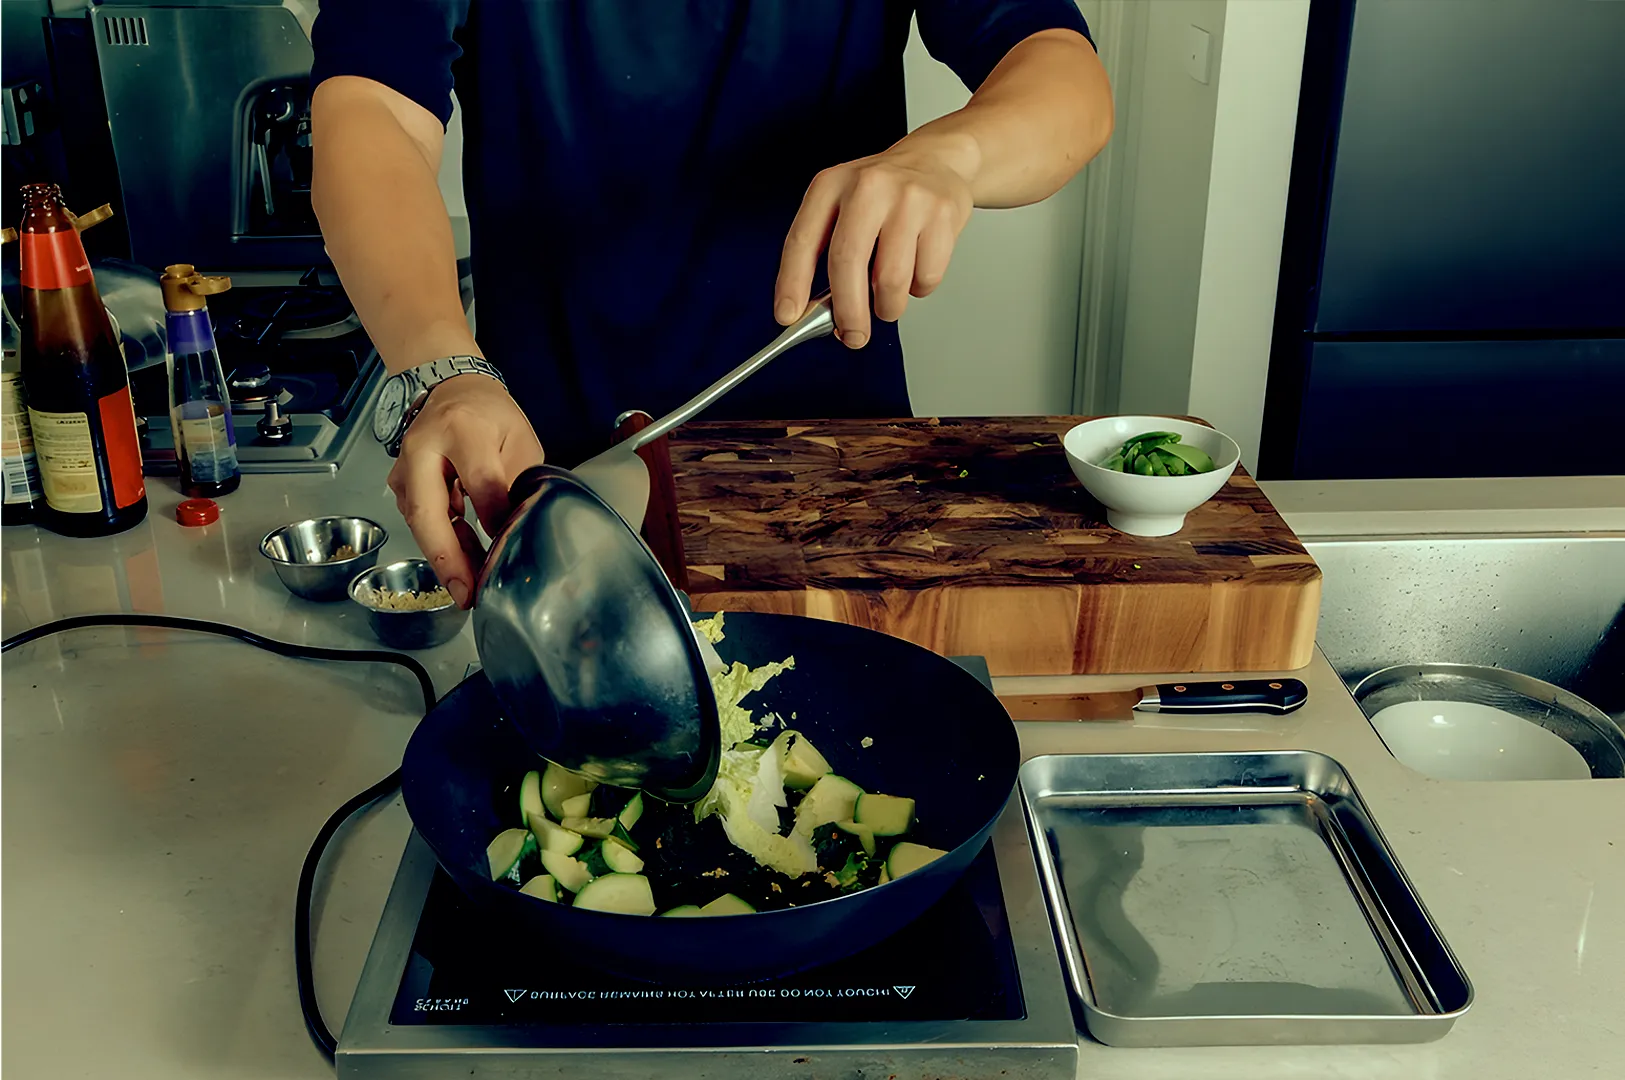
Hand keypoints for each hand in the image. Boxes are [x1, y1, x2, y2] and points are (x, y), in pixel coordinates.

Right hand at [386, 373, 543, 607]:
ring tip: (472, 586)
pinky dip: (442, 544)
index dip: (495, 518)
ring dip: (446, 557)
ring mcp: (404, 467)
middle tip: (465, 594)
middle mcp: (424, 448)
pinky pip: (419, 520)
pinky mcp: (398, 483)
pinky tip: (464, 562)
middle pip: (428, 511)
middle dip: (447, 559)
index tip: (510, 546)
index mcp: (463, 430)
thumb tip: (516, 530)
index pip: (479, 482)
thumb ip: (518, 482)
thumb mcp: (519, 440)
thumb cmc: (490, 417)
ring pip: (420, 522)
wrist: (451, 391)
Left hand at [774, 140, 974, 346]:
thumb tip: (819, 312)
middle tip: (852, 335)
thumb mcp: (842, 205)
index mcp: (831, 186)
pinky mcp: (942, 214)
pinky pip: (926, 277)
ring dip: (888, 307)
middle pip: (847, 264)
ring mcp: (908, 199)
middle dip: (848, 313)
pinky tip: (915, 269)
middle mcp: (867, 187)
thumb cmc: (882, 193)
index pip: (802, 241)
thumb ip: (826, 252)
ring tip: (888, 301)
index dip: (792, 284)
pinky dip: (919, 289)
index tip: (788, 316)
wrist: (935, 158)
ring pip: (891, 281)